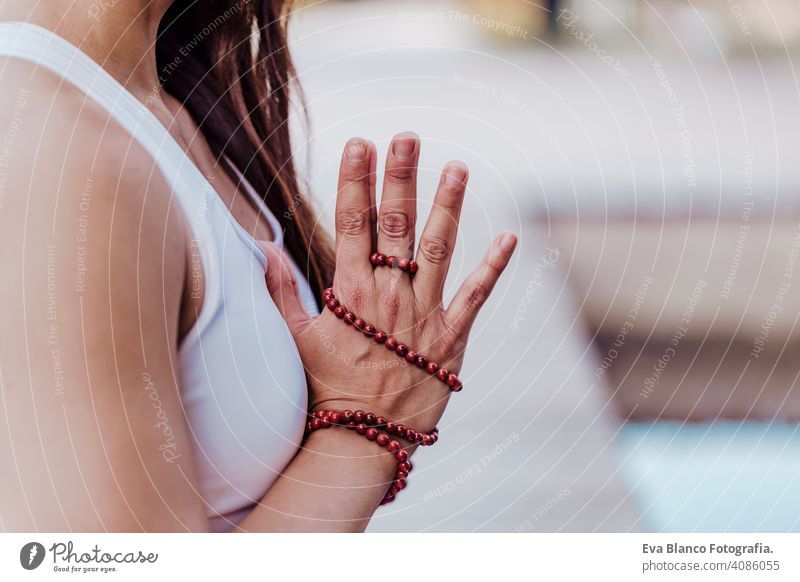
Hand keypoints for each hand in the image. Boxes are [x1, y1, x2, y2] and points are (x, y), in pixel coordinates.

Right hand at [263, 132, 516, 432]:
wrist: (361, 441)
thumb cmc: (324, 390)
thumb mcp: (296, 339)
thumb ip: (281, 292)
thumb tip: (263, 248)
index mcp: (350, 293)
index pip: (352, 223)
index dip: (355, 181)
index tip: (359, 144)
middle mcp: (389, 297)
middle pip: (396, 225)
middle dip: (400, 177)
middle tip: (408, 136)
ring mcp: (424, 317)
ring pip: (438, 250)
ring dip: (448, 206)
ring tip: (457, 168)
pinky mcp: (451, 341)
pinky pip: (475, 298)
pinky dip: (493, 268)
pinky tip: (509, 237)